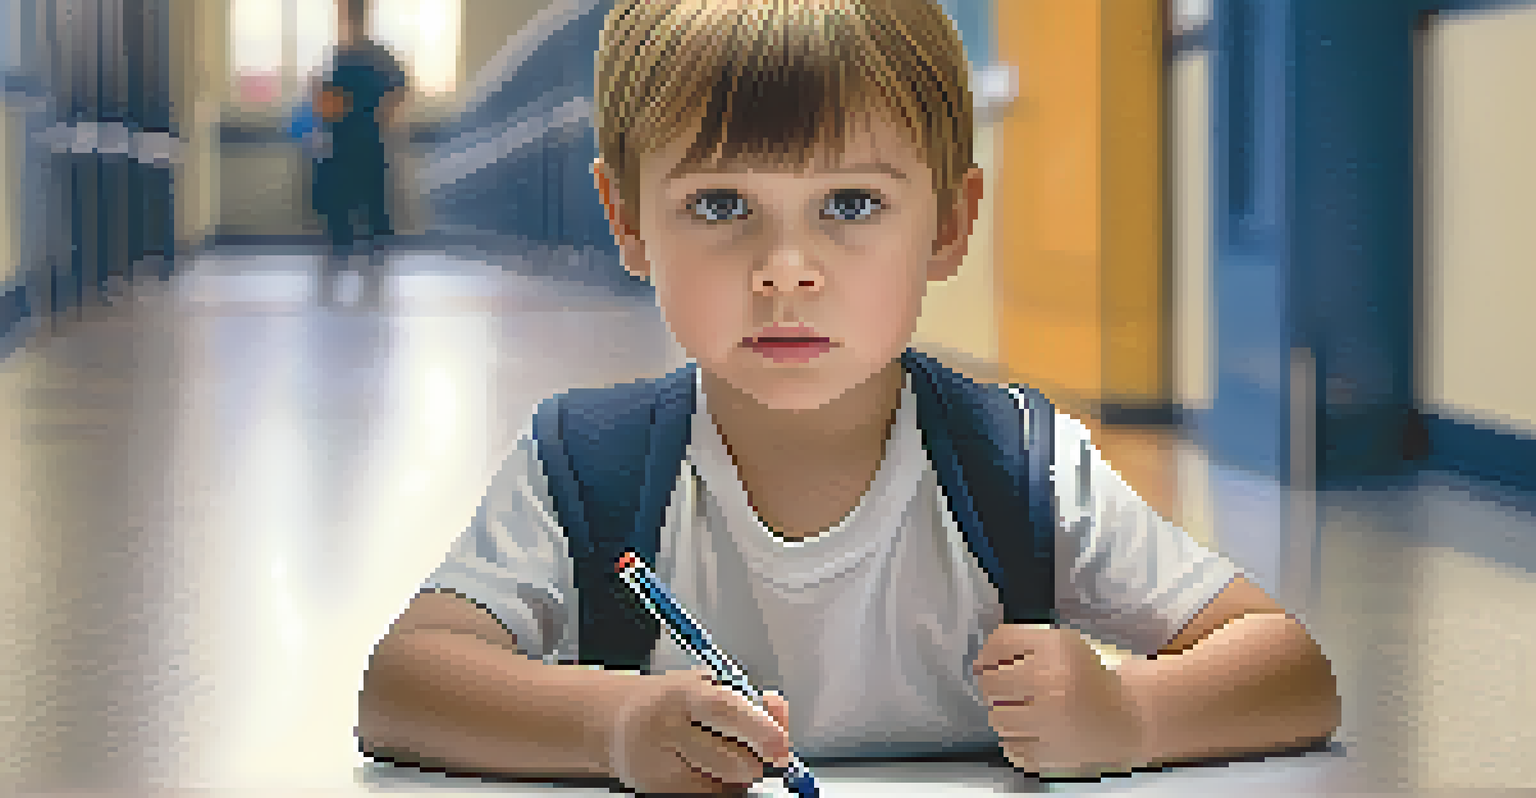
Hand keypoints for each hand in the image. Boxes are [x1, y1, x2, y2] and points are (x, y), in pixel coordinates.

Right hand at [608, 668, 793, 793]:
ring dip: (738, 776)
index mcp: (682, 693)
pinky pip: (707, 794)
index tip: (781, 744)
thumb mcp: (706, 685)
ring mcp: (658, 764)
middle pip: (728, 758)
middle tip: (762, 752)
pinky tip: (708, 770)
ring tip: (726, 755)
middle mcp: (666, 728)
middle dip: (754, 760)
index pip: (725, 709)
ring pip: (722, 784)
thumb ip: (747, 698)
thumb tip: (779, 709)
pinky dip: (719, 786)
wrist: (618, 722)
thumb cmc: (671, 701)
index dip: (759, 728)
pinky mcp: (656, 789)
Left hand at [974, 624, 1147, 777]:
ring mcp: (1052, 723)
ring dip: (1003, 713)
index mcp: (1056, 652)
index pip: (999, 645)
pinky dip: (1015, 740)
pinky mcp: (1052, 753)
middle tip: (1011, 688)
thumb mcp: (1060, 643)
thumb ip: (1016, 641)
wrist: (1127, 715)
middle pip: (990, 683)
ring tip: (1025, 709)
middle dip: (993, 685)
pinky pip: (1010, 747)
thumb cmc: (1088, 677)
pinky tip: (1032, 731)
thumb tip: (977, 663)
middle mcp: (1053, 686)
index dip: (989, 654)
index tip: (992, 662)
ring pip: (997, 718)